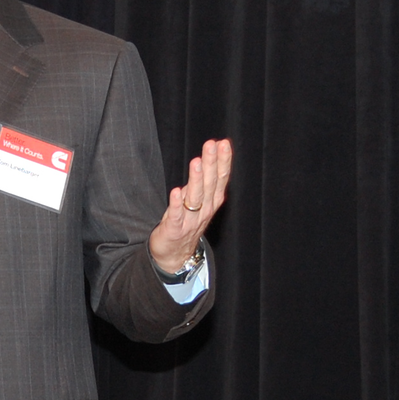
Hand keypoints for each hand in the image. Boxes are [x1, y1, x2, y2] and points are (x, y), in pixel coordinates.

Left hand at [149, 138, 231, 271]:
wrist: (176, 255)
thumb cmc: (187, 222)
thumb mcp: (199, 200)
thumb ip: (203, 181)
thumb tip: (207, 157)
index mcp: (212, 201)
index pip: (220, 178)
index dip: (222, 161)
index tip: (223, 143)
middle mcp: (205, 210)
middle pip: (209, 184)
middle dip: (211, 164)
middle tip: (212, 145)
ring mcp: (191, 220)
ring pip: (195, 198)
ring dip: (196, 180)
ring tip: (196, 162)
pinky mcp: (175, 229)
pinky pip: (176, 215)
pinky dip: (176, 204)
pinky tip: (176, 191)